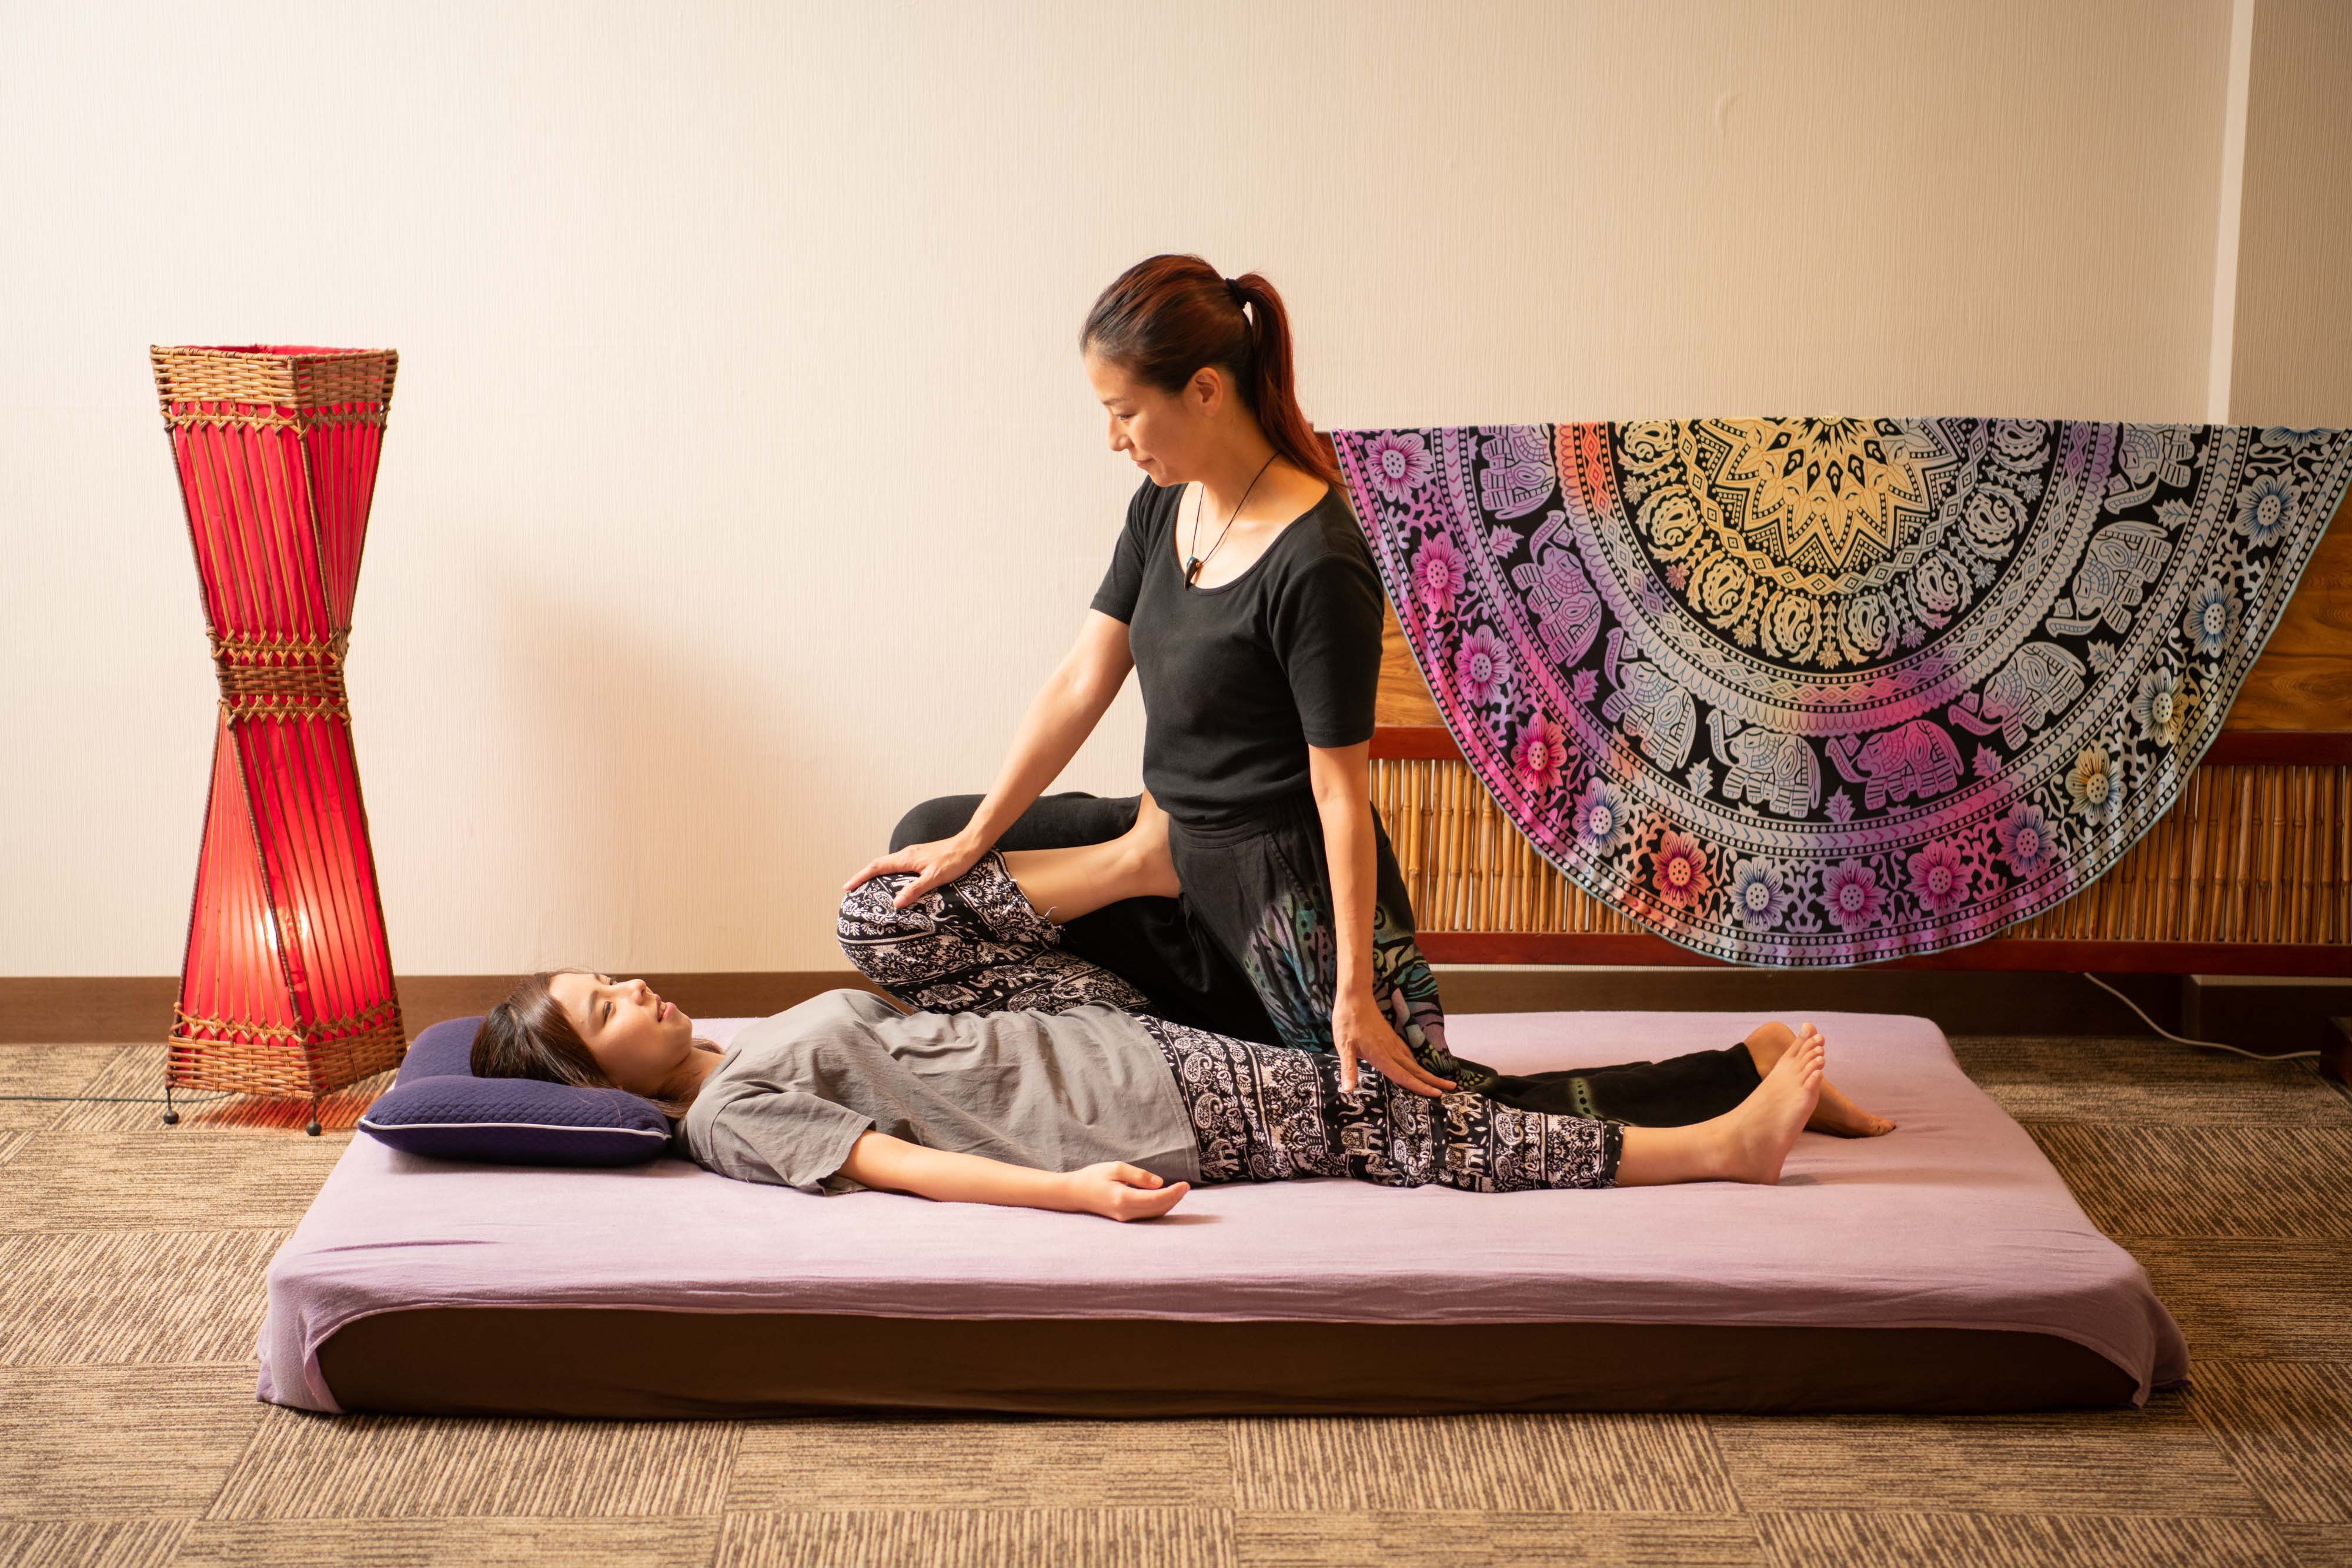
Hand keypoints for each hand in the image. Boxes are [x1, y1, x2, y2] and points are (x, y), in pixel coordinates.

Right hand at [844, 834, 986, 908]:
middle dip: (863, 876)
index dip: (860, 877)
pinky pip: (898, 866)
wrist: (970, 845)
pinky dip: (889, 874)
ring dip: (876, 875)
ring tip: (867, 888)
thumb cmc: (954, 860)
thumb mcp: (935, 877)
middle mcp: (906, 854)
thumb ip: (915, 889)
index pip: (876, 867)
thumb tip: (895, 903)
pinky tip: (893, 883)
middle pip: (879, 865)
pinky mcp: (921, 857)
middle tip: (852, 890)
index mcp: (906, 858)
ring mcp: (913, 855)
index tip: (847, 887)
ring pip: (889, 865)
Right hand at [1061, 1162, 1188, 1220]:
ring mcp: (1125, 1218)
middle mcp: (1126, 1212)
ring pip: (1154, 1214)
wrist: (1075, 1193)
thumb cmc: (1094, 1177)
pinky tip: (1166, 1197)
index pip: (1155, 1199)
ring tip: (1179, 1190)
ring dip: (1169, 1203)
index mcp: (1123, 1198)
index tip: (1185, 1184)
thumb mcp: (1115, 1168)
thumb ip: (1138, 1175)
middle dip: (1175, 1198)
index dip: (1173, 1193)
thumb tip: (1160, 1183)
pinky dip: (1160, 1206)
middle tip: (1186, 1186)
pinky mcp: (1125, 1218)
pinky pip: (1148, 1215)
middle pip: (1158, 1208)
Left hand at [1332, 988, 1454, 1097]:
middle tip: (1451, 1088)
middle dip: (1433, 1081)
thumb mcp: (1343, 1046)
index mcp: (1380, 1055)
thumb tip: (1346, 1089)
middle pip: (1415, 1070)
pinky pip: (1408, 1054)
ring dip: (1427, 1073)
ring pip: (1413, 1062)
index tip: (1436, 1094)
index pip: (1403, 1076)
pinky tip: (1417, 1067)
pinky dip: (1416, 1064)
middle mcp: (1391, 1050)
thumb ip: (1348, 1068)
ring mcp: (1393, 1042)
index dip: (1419, 1086)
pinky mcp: (1392, 1037)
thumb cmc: (1347, 1021)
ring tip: (1441, 1081)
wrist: (1355, 997)